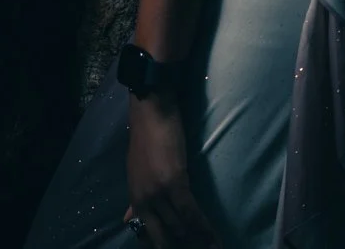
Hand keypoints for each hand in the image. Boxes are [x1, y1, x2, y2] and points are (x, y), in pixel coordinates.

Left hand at [123, 91, 217, 247]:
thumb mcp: (136, 172)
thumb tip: (128, 220)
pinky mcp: (174, 183)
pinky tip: (216, 241)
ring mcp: (158, 193)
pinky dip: (205, 230)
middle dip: (180, 247)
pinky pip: (191, 214)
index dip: (163, 247)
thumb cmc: (146, 137)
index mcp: (134, 199)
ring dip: (198, 241)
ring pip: (180, 229)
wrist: (151, 109)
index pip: (147, 236)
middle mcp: (143, 200)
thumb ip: (135, 199)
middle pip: (163, 238)